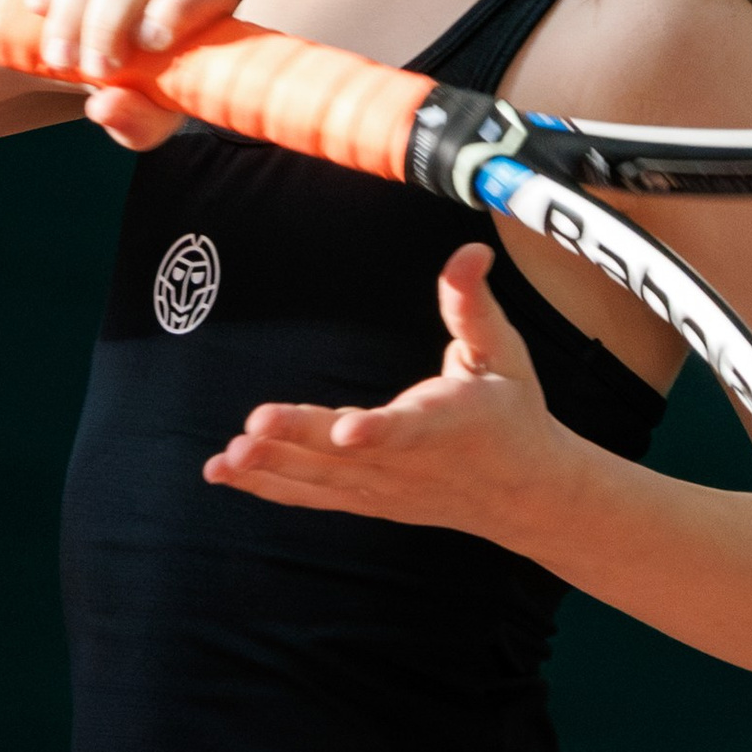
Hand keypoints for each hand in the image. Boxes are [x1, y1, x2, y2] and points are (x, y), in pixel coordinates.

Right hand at [21, 0, 244, 152]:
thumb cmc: (142, 77)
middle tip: (82, 69)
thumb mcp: (147, 110)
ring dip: (70, 4)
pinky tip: (36, 3)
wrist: (99, 37)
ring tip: (55, 55)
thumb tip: (103, 105)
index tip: (146, 47)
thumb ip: (138, 121)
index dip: (180, 6)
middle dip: (106, 19)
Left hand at [203, 244, 586, 549]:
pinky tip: (226, 472)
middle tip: (251, 427)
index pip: (411, 428)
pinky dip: (268, 486)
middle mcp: (412, 463)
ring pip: (321, 480)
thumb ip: (474, 304)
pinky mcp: (366, 500)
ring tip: (226, 457)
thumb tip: (471, 251)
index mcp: (451, 423)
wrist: (524, 494)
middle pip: (347, 455)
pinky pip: (311, 495)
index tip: (345, 430)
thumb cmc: (512, 411)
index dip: (379, 430)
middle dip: (298, 441)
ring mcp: (385, 487)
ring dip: (271, 467)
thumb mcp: (503, 353)